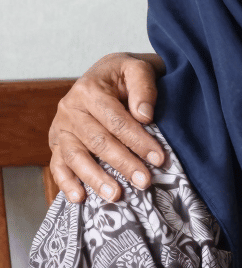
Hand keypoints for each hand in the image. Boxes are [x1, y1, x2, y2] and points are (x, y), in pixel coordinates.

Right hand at [48, 53, 164, 202]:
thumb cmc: (126, 75)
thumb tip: (144, 115)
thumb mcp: (139, 69)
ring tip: (116, 195)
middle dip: (123, 164)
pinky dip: (66, 183)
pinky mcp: (57, 142)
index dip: (138, 140)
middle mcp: (70, 109)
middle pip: (97, 141)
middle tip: (144, 182)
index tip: (158, 158)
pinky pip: (57, 165)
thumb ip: (143, 87)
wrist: (107, 73)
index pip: (116, 121)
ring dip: (95, 178)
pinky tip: (80, 198)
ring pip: (75, 156)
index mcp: (89, 90)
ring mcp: (61, 127)